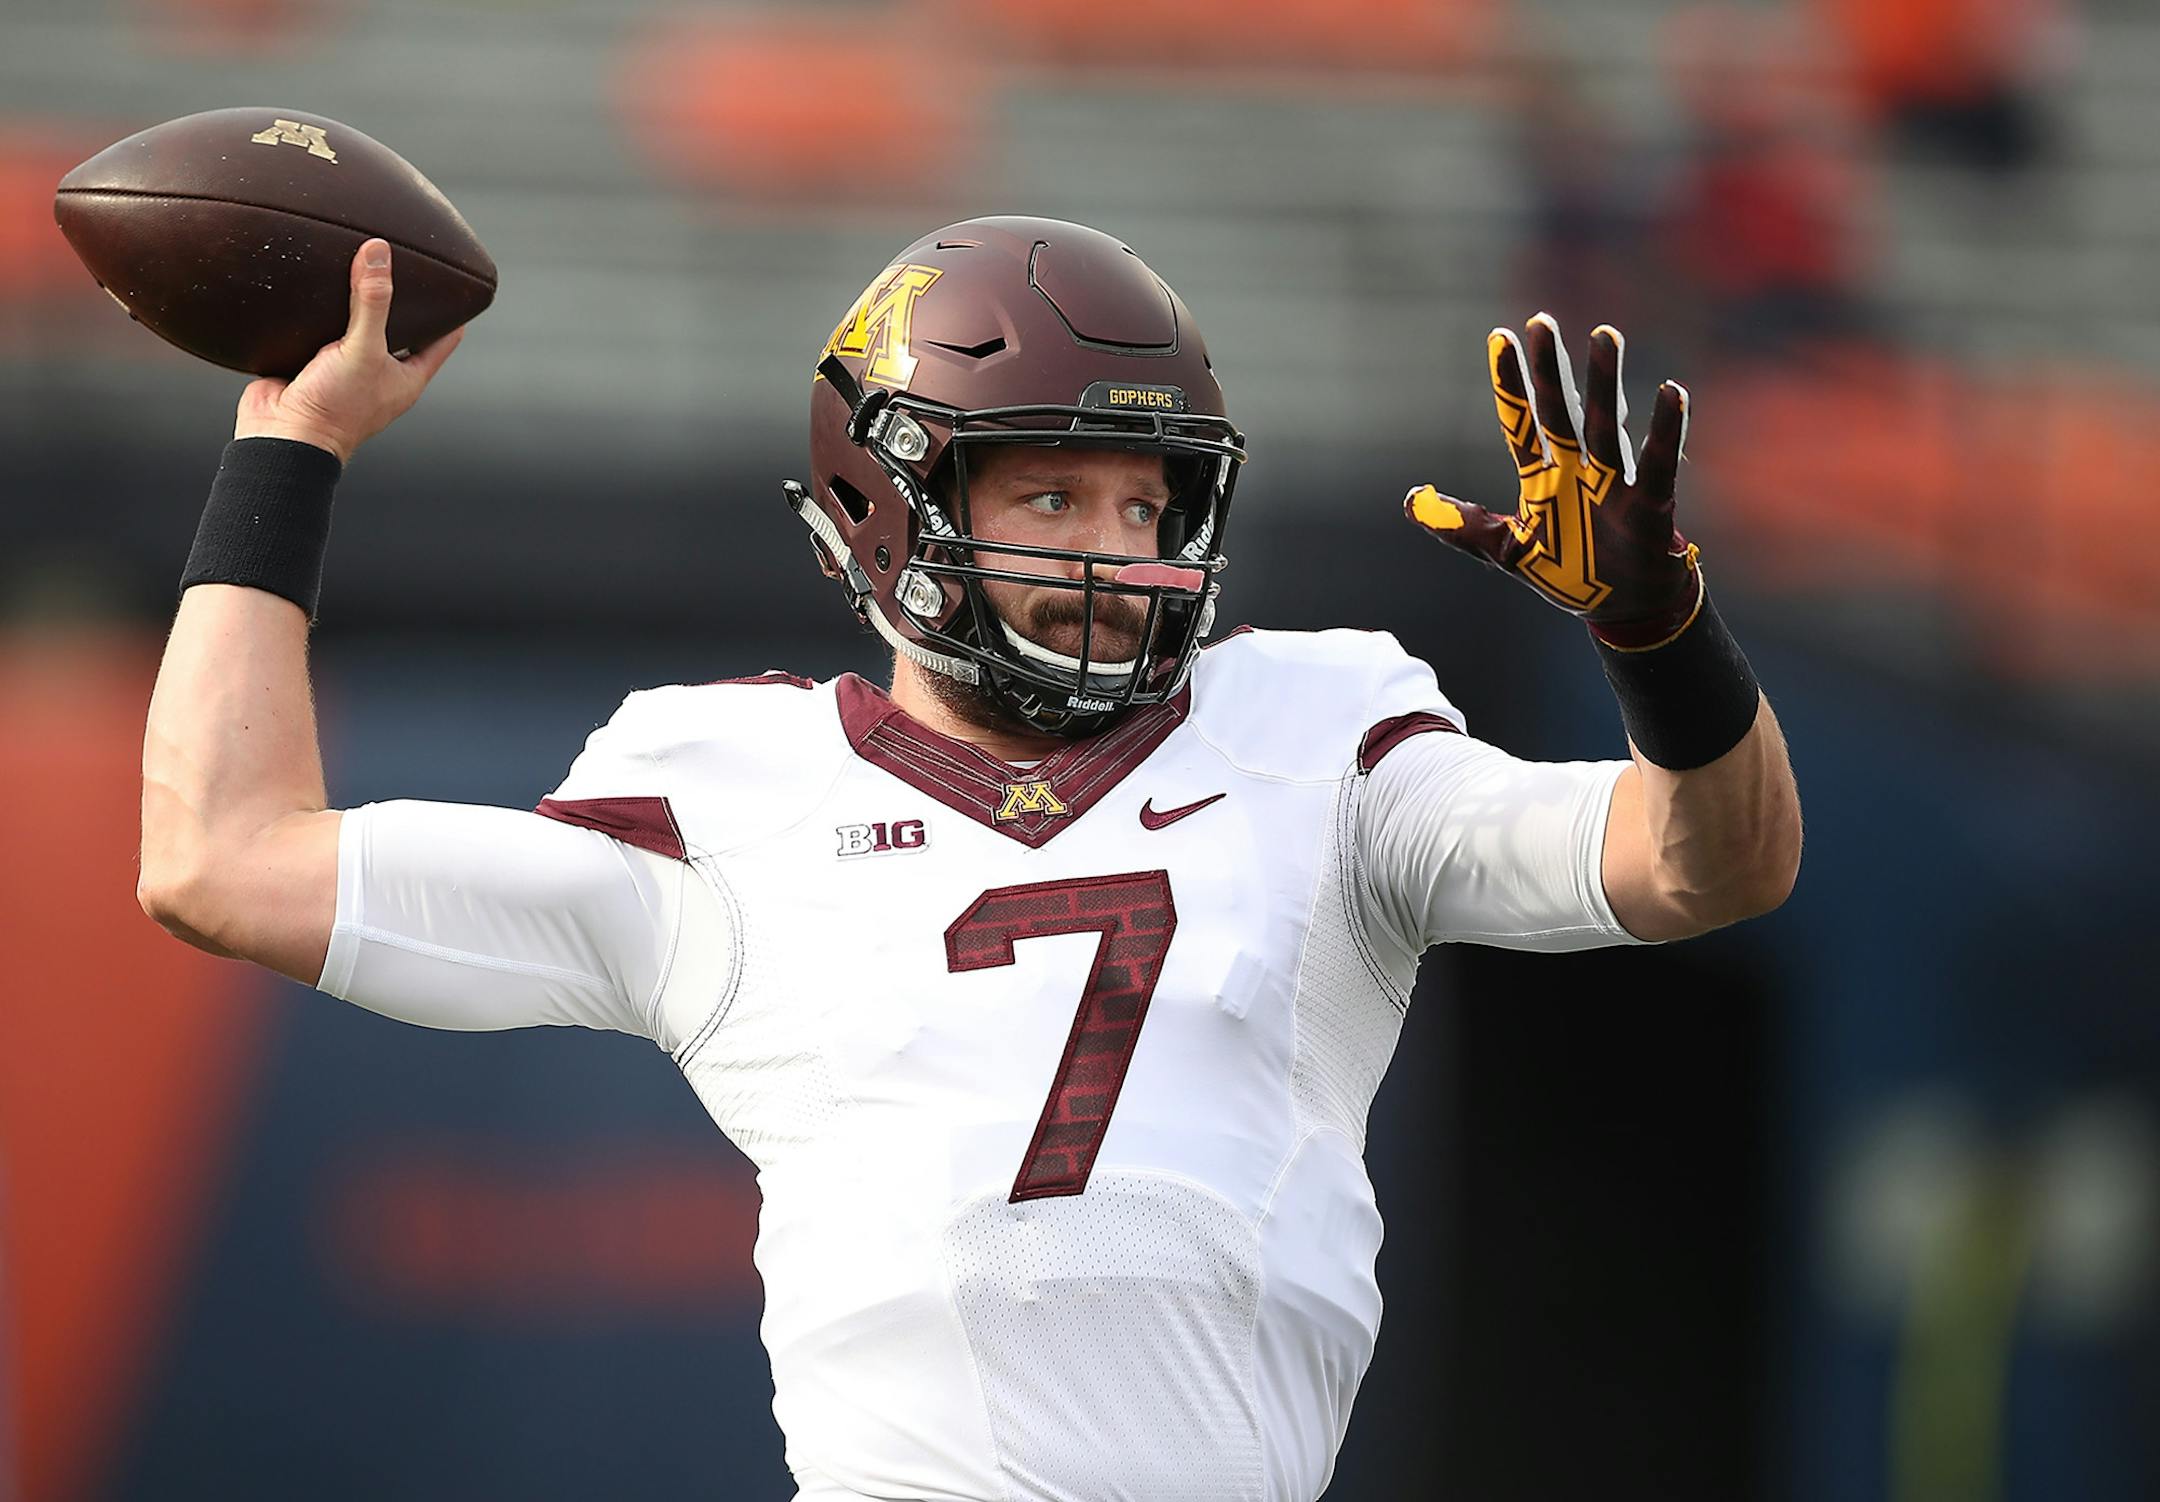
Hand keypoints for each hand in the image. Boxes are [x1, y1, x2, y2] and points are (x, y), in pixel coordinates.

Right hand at [234, 239, 463, 464]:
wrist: (281, 436)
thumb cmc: (334, 408)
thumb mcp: (362, 349)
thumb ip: (372, 301)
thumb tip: (378, 252)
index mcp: (406, 377)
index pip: (442, 339)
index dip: (451, 311)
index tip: (453, 282)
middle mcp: (379, 375)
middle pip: (398, 330)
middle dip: (398, 301)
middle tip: (399, 264)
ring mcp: (344, 371)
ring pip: (355, 329)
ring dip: (353, 304)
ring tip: (355, 267)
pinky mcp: (310, 365)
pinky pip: (317, 333)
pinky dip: (316, 312)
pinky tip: (312, 288)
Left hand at [1405, 314, 1702, 649]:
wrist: (1623, 610)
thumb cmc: (1571, 573)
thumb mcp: (1506, 551)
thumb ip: (1462, 526)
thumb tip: (1410, 501)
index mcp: (1543, 477)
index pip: (1520, 422)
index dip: (1509, 383)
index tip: (1499, 337)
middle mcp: (1577, 469)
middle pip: (1560, 411)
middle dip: (1550, 369)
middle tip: (1542, 322)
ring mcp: (1613, 483)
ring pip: (1606, 425)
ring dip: (1606, 382)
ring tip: (1605, 337)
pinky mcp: (1649, 504)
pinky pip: (1658, 463)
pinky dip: (1667, 430)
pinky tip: (1672, 393)